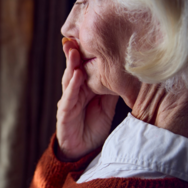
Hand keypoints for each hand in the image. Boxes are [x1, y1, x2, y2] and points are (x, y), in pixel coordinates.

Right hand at [56, 38, 117, 160]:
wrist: (83, 151)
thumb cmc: (94, 126)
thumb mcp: (107, 105)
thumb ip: (110, 89)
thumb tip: (124, 72)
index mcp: (84, 88)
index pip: (83, 66)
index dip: (84, 52)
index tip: (89, 35)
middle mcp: (74, 92)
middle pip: (74, 68)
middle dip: (74, 52)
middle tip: (77, 36)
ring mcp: (68, 102)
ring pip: (69, 79)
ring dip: (71, 64)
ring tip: (75, 50)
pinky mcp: (64, 114)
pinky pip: (69, 98)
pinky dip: (72, 86)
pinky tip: (76, 74)